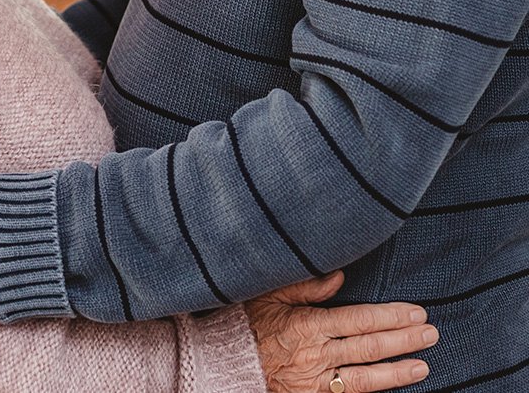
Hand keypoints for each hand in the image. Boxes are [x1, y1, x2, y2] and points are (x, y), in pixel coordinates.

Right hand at [247, 271, 436, 391]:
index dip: (390, 316)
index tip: (415, 312)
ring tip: (423, 364)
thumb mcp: (269, 296)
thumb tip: (340, 277)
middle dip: (403, 339)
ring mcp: (316, 380)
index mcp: (307, 324)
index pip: (358, 320)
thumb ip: (305, 286)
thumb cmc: (247, 322)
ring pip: (365, 377)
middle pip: (369, 347)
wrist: (227, 361)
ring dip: (397, 370)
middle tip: (431, 332)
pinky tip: (393, 386)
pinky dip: (374, 392)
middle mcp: (316, 354)